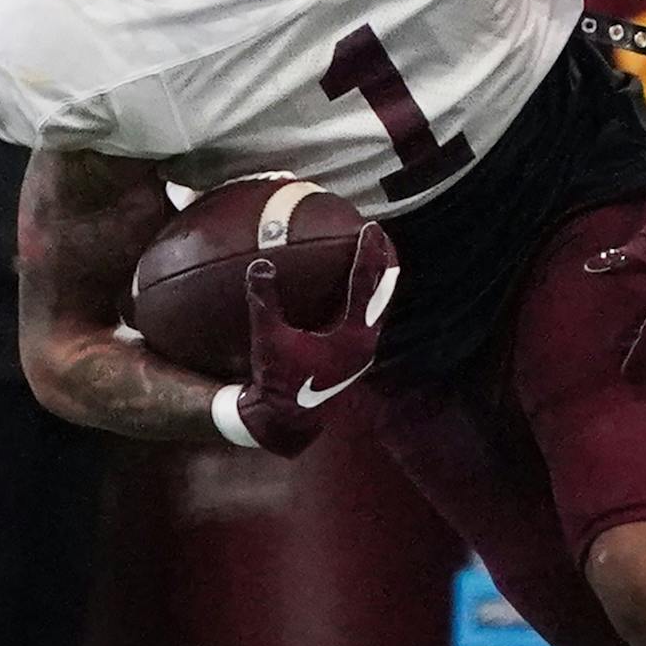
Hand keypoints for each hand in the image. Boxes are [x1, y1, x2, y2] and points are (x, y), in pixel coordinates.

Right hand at [228, 224, 398, 456]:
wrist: (287, 418)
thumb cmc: (279, 381)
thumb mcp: (268, 339)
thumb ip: (265, 301)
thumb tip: (260, 264)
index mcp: (352, 335)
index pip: (365, 284)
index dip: (368, 253)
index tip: (370, 227)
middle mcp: (365, 342)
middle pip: (384, 292)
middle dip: (385, 262)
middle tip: (383, 235)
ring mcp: (362, 351)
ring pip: (379, 306)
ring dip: (379, 280)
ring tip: (378, 256)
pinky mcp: (354, 356)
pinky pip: (368, 317)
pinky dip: (366, 297)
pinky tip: (355, 290)